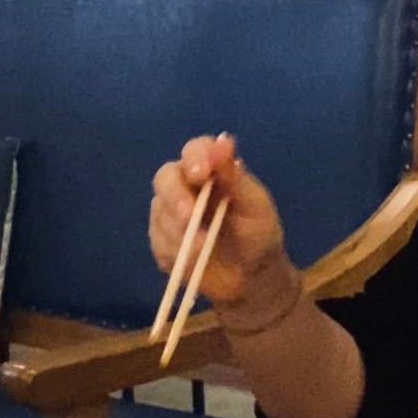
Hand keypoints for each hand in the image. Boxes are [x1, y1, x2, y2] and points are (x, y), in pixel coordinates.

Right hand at [149, 133, 291, 305]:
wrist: (253, 277)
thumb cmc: (259, 234)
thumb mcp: (255, 205)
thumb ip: (236, 177)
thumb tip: (224, 141)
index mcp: (213, 171)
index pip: (195, 149)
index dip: (195, 157)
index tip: (201, 173)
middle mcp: (186, 186)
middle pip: (165, 177)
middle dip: (175, 197)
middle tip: (189, 218)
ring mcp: (170, 213)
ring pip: (160, 212)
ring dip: (180, 232)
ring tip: (205, 248)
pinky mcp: (162, 241)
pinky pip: (158, 242)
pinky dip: (175, 251)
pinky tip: (194, 260)